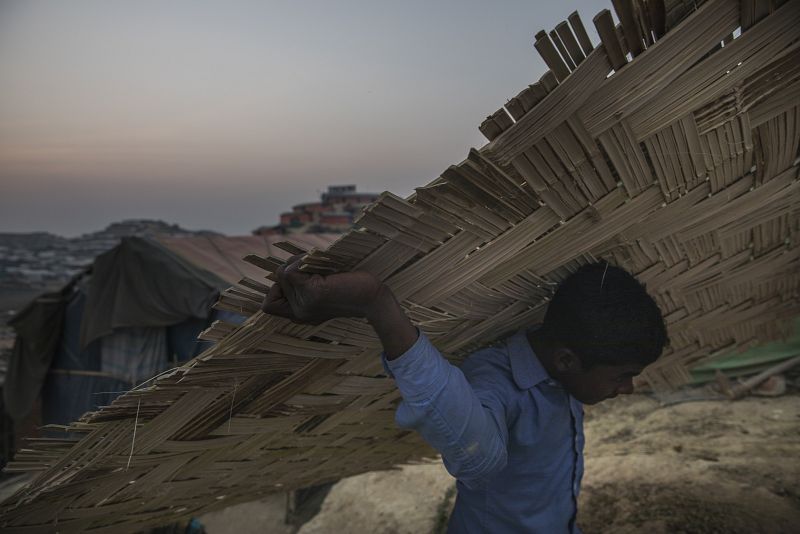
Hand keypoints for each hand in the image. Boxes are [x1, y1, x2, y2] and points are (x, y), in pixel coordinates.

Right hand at [261, 255, 382, 323]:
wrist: (373, 298)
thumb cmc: (352, 288)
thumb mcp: (322, 290)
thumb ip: (303, 285)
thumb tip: (286, 268)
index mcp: (300, 314)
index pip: (268, 306)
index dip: (276, 288)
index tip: (299, 278)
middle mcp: (299, 313)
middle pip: (276, 279)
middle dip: (293, 265)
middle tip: (315, 267)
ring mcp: (304, 304)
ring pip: (282, 272)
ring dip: (299, 260)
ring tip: (320, 266)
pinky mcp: (312, 292)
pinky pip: (291, 270)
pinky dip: (302, 261)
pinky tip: (320, 265)